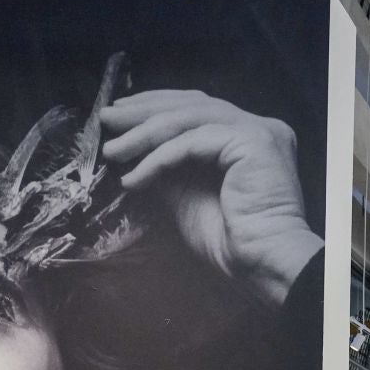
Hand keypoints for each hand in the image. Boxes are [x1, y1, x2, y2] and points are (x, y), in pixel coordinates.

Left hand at [100, 90, 322, 308]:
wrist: (262, 264)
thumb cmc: (231, 242)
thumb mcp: (186, 196)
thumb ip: (166, 169)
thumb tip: (130, 152)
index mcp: (247, 138)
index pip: (197, 109)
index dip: (155, 108)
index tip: (120, 119)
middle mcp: (258, 127)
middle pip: (192, 105)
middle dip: (144, 111)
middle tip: (107, 120)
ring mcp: (258, 130)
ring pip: (189, 118)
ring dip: (144, 134)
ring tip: (113, 151)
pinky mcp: (252, 140)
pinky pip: (193, 141)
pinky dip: (160, 157)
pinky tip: (135, 177)